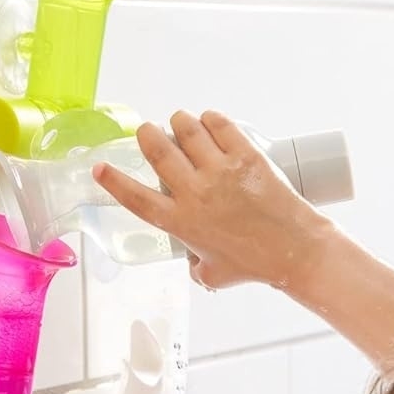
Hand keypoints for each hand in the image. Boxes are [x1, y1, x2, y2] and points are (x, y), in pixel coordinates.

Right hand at [92, 109, 338, 290]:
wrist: (294, 251)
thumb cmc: (255, 265)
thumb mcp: (212, 274)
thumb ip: (195, 266)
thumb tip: (194, 260)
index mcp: (180, 223)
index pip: (135, 197)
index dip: (113, 180)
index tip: (100, 167)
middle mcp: (194, 193)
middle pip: (156, 149)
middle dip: (148, 134)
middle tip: (152, 133)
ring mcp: (219, 171)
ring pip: (186, 128)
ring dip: (179, 122)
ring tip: (182, 125)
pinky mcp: (246, 156)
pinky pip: (220, 124)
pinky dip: (211, 119)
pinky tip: (212, 124)